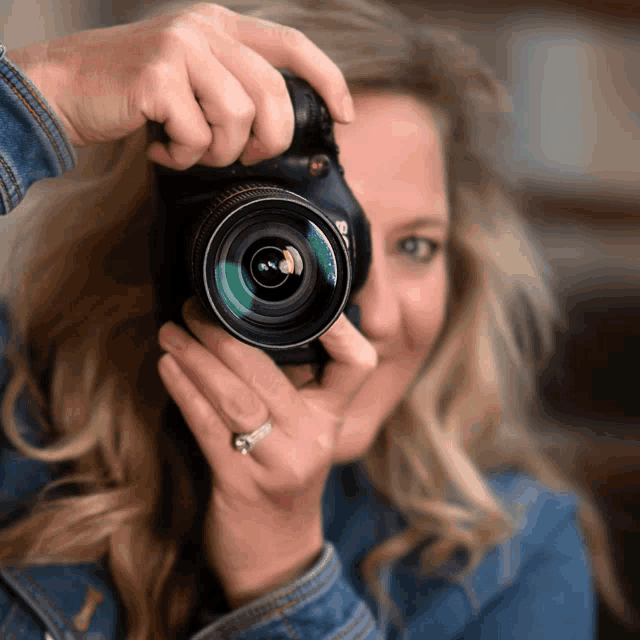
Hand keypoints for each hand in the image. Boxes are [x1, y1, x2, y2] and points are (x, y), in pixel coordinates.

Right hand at [6, 2, 353, 168]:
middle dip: (268, 140)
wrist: (65, 86)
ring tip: (188, 148)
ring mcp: (181, 48)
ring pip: (237, 118)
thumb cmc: (135, 92)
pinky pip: (197, 134)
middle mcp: (205, 29)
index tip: (347, 114)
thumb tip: (274, 123)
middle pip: (273, 94)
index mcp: (220, 25)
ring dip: (217, 150)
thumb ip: (233, 84)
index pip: (293, 45)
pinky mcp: (158, 76)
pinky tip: (162, 149)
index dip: (329, 79)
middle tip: (245, 156)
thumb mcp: (192, 75)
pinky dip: (182, 156)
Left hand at [156, 297, 376, 606]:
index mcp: (332, 418)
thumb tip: (246, 327)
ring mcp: (281, 463)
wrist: (276, 553)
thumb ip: (290, 386)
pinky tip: (167, 368)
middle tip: (193, 307)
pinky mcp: (244, 485)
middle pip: (269, 373)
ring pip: (236, 398)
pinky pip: (209, 428)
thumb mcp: (301, 430)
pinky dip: (185, 393)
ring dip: (196, 360)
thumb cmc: (282, 477)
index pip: (354, 365)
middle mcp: (314, 437)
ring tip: (170, 331)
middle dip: (224, 334)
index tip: (296, 295)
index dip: (337, 329)